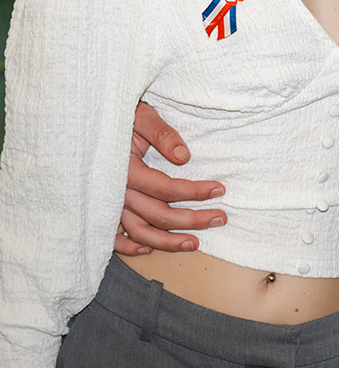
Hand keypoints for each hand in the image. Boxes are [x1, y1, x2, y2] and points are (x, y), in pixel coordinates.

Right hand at [114, 101, 226, 255]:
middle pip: (158, 215)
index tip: (219, 189)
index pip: (166, 188)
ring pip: (139, 232)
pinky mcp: (101, 209)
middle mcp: (116, 193)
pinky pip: (113, 238)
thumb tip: (183, 156)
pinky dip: (129, 248)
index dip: (195, 191)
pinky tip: (148, 250)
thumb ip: (162, 134)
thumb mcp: (142, 116)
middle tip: (220, 218)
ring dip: (167, 242)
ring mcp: (107, 204)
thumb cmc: (119, 117)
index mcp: (127, 170)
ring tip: (194, 244)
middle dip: (192, 220)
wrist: (89, 122)